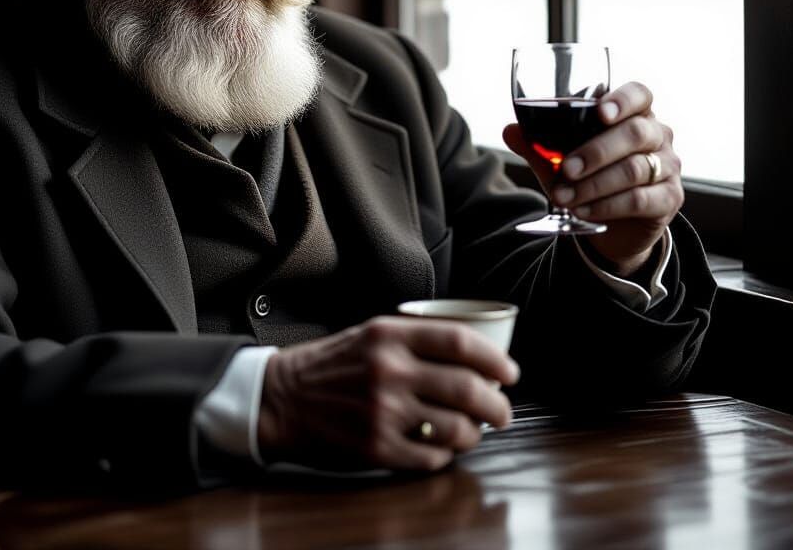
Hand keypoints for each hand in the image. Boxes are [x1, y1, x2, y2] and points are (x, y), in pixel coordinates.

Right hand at [257, 317, 518, 471]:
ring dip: (474, 435)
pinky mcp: (376, 448)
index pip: (460, 342)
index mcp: (389, 335)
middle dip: (497, 405)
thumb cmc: (332, 364)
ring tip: (473, 432)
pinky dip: (444, 456)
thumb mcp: (371, 333)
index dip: (495, 359)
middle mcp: (389, 371)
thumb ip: (416, 339)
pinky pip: (431, 458)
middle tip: (503, 412)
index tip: (510, 373)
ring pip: (456, 429)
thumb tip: (475, 356)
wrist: (282, 398)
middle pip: (467, 389)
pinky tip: (440, 448)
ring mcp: (383, 412)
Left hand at [503, 81, 682, 276]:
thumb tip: (509, 130)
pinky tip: (584, 211)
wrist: (615, 224)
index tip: (600, 112)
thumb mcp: (562, 160)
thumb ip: (539, 145)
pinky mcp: (670, 199)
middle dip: (596, 151)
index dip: (623, 100)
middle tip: (565, 169)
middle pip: (636, 133)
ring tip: (564, 196)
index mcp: (635, 114)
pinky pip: (640, 199)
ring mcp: (668, 167)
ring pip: (635, 169)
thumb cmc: (590, 178)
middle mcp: (658, 135)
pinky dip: (608, 205)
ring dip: (595, 184)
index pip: (640, 95)